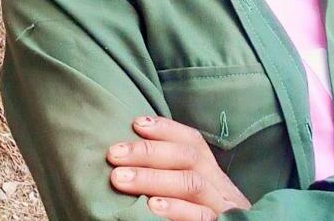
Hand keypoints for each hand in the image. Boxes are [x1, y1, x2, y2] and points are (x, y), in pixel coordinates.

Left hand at [107, 115, 251, 219]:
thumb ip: (174, 172)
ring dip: (153, 178)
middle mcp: (218, 185)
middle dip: (148, 152)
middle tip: (114, 154)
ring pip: (190, 184)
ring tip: (120, 178)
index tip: (136, 123)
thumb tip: (133, 155)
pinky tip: (151, 208)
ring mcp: (220, 207)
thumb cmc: (204, 214)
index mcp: (212, 172)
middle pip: (187, 158)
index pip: (192, 141)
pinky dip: (175, 210)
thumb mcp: (195, 190)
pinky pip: (199, 217)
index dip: (166, 128)